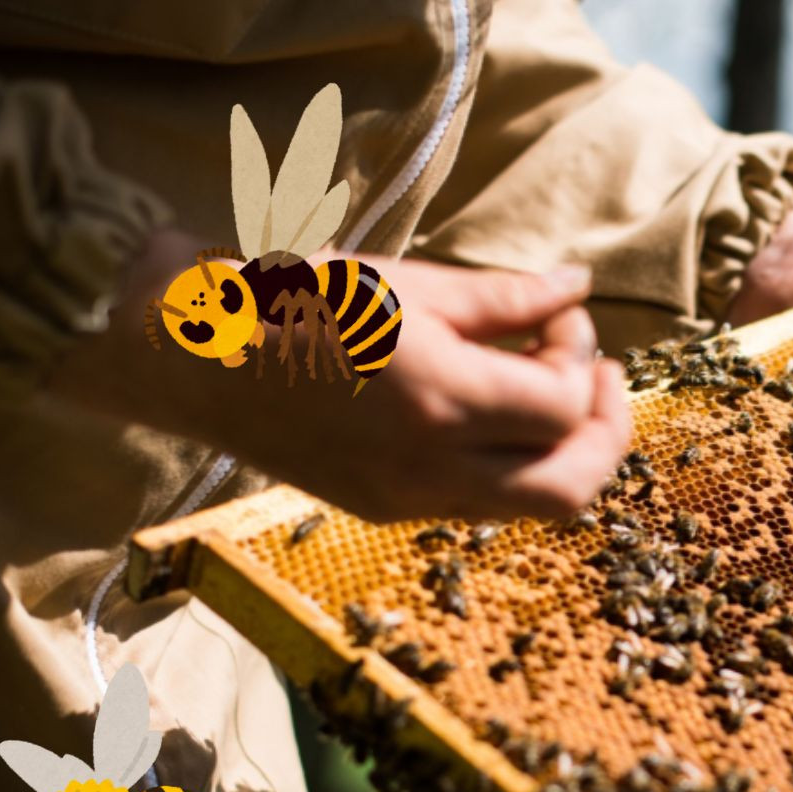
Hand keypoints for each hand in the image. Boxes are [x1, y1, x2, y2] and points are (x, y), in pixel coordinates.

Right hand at [58, 230, 630, 521]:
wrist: (187, 357)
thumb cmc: (290, 299)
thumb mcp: (407, 281)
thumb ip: (505, 297)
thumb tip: (578, 289)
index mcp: (438, 397)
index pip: (562, 405)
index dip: (582, 359)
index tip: (564, 319)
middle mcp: (429, 465)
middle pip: (571, 487)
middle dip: (605, 434)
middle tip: (603, 380)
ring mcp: (406, 498)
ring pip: (530, 507)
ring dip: (563, 454)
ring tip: (555, 393)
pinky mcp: (384, 510)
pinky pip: (479, 504)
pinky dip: (511, 466)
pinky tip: (497, 415)